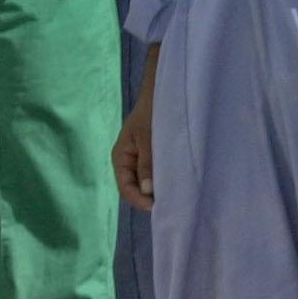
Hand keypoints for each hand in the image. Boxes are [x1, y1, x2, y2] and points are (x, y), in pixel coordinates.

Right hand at [112, 46, 159, 210]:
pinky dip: (164, 181)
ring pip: (148, 183)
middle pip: (136, 189)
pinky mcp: (154, 157)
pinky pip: (156, 175)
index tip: (156, 206)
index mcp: (120, 158)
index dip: (139, 199)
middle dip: (150, 198)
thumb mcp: (147, 138)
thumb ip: (146, 164)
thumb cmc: (151, 112)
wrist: (162, 92)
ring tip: (174, 196)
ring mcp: (142, 161)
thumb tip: (147, 191)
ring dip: (159, 190)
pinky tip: (177, 183)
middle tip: (170, 205)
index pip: (125, 188)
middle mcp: (129, 163)